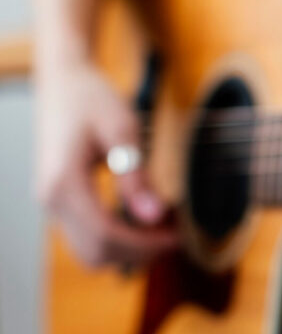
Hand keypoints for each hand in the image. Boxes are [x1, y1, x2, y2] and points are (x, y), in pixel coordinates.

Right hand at [36, 41, 177, 266]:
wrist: (62, 81)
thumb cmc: (91, 98)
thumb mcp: (122, 130)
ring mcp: (52, 203)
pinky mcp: (60, 201)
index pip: (106, 235)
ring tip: (164, 227)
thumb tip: (155, 215)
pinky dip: (117, 236)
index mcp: (63, 183)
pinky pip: (87, 235)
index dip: (146, 244)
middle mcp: (51, 200)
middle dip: (140, 252)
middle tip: (176, 235)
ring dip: (128, 249)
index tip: (179, 237)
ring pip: (90, 251)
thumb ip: (136, 175)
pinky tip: (145, 218)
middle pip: (97, 252)